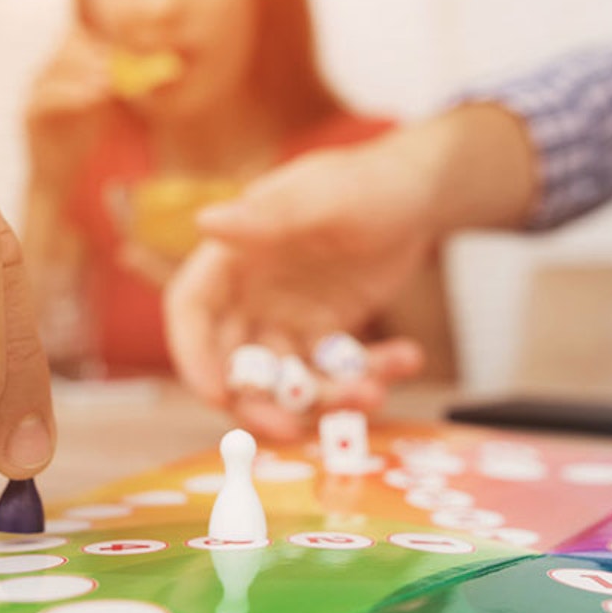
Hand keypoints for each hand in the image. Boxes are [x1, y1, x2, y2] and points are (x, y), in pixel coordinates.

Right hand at [24, 27, 116, 191]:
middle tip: (119, 62)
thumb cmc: (83, 137)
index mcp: (62, 65)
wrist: (58, 175)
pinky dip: (74, 93)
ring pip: (57, 67)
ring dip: (86, 70)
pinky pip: (49, 96)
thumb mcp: (102, 103)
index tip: (128, 45)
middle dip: (95, 51)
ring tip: (111, 81)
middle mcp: (45, 72)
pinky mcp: (29, 112)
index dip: (102, 36)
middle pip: (67, 45)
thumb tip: (142, 62)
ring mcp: (34, 91)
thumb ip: (114, 81)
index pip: (77, 34)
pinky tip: (96, 97)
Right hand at [165, 106, 537, 437]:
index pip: (191, 309)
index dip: (193, 356)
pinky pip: (334, 372)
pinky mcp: (326, 332)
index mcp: (233, 254)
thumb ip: (268, 216)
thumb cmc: (367, 181)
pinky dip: (367, 376)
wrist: (421, 192)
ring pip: (289, 378)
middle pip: (234, 362)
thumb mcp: (322, 197)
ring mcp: (288, 317)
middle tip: (294, 431)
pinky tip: (404, 357)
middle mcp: (251, 293)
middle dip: (260, 402)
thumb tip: (206, 222)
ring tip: (375, 388)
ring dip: (327, 396)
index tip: (217, 396)